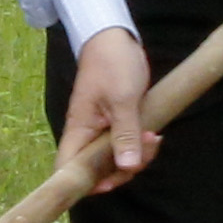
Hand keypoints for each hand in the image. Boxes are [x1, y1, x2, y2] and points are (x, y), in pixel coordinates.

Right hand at [56, 26, 160, 193]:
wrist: (114, 37)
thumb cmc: (112, 64)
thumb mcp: (122, 100)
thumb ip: (124, 135)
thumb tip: (127, 168)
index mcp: (79, 130)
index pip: (67, 169)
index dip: (83, 185)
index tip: (110, 184)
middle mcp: (86, 135)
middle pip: (97, 171)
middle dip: (125, 169)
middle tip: (146, 148)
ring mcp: (101, 130)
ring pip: (115, 160)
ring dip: (137, 156)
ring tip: (154, 136)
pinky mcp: (115, 124)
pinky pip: (126, 146)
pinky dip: (140, 145)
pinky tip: (154, 135)